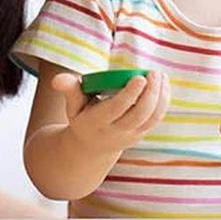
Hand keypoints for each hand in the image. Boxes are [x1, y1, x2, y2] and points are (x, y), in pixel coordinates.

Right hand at [52, 69, 169, 156]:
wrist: (91, 146)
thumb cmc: (82, 117)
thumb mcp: (72, 105)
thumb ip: (68, 89)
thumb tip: (58, 79)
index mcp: (96, 122)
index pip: (116, 109)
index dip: (130, 94)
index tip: (139, 77)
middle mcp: (115, 132)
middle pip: (138, 115)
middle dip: (150, 94)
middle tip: (154, 73)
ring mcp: (130, 135)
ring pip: (151, 118)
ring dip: (160, 97)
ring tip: (161, 76)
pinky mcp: (140, 134)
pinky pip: (155, 119)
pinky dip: (162, 102)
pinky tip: (163, 85)